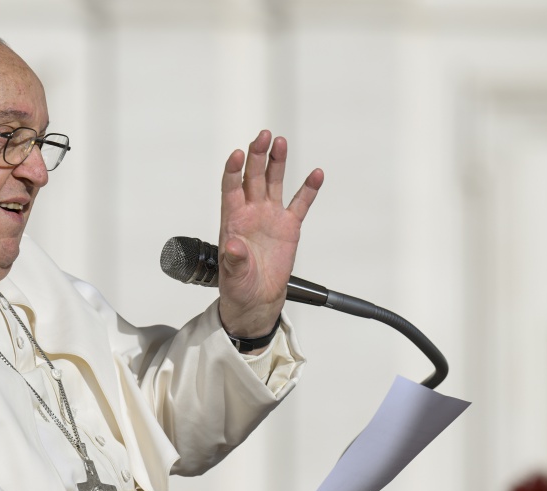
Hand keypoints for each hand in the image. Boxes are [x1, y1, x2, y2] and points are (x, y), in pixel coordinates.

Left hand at [218, 130, 323, 344]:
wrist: (257, 298)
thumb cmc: (239, 286)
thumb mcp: (234, 275)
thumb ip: (234, 259)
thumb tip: (233, 245)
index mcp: (233, 220)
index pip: (231, 188)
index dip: (233, 171)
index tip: (237, 154)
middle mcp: (251, 212)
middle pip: (253, 177)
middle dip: (257, 155)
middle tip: (263, 136)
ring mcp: (270, 216)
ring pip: (274, 182)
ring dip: (277, 162)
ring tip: (281, 143)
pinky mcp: (289, 226)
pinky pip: (300, 203)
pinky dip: (308, 189)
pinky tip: (316, 174)